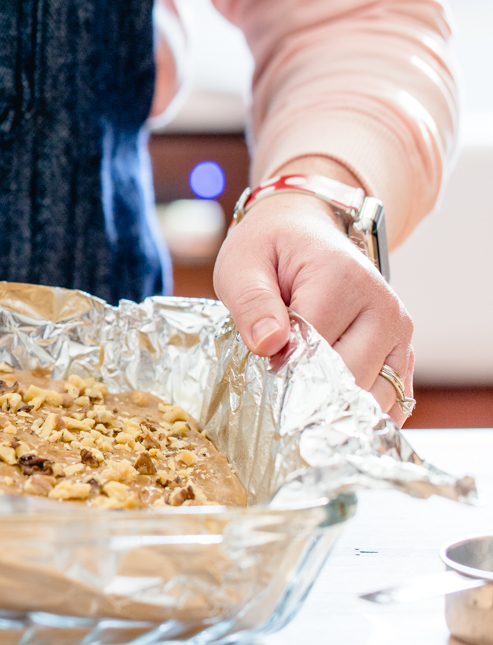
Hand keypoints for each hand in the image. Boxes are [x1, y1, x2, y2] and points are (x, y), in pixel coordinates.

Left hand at [213, 161, 413, 424]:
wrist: (304, 231)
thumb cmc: (269, 250)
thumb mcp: (242, 267)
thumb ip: (252, 304)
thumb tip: (269, 345)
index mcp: (342, 280)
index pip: (314, 349)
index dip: (282, 371)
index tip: (261, 374)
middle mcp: (382, 306)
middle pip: (348, 378)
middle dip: (308, 395)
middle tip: (276, 392)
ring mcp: (399, 329)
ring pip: (375, 396)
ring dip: (336, 409)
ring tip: (300, 400)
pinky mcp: (402, 349)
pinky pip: (393, 398)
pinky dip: (362, 413)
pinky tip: (331, 412)